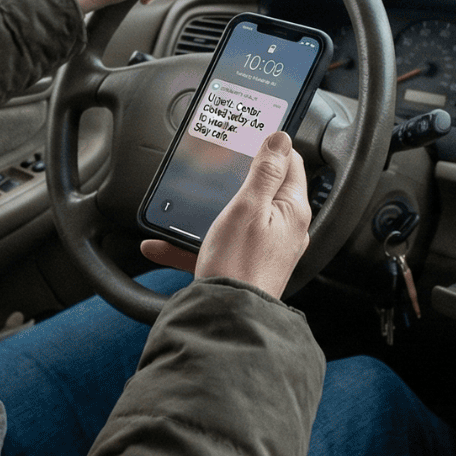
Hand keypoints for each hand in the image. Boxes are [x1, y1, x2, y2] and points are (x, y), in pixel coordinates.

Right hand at [142, 131, 310, 298]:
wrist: (227, 320)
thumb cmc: (238, 266)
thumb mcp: (248, 207)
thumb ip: (266, 171)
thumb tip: (282, 138)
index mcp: (292, 209)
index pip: (290, 162)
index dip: (269, 146)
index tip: (247, 135)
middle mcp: (286, 228)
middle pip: (264, 188)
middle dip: (237, 177)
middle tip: (214, 167)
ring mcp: (267, 248)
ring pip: (237, 217)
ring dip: (209, 211)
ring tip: (183, 206)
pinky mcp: (248, 265)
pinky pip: (220, 245)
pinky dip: (194, 243)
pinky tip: (163, 244)